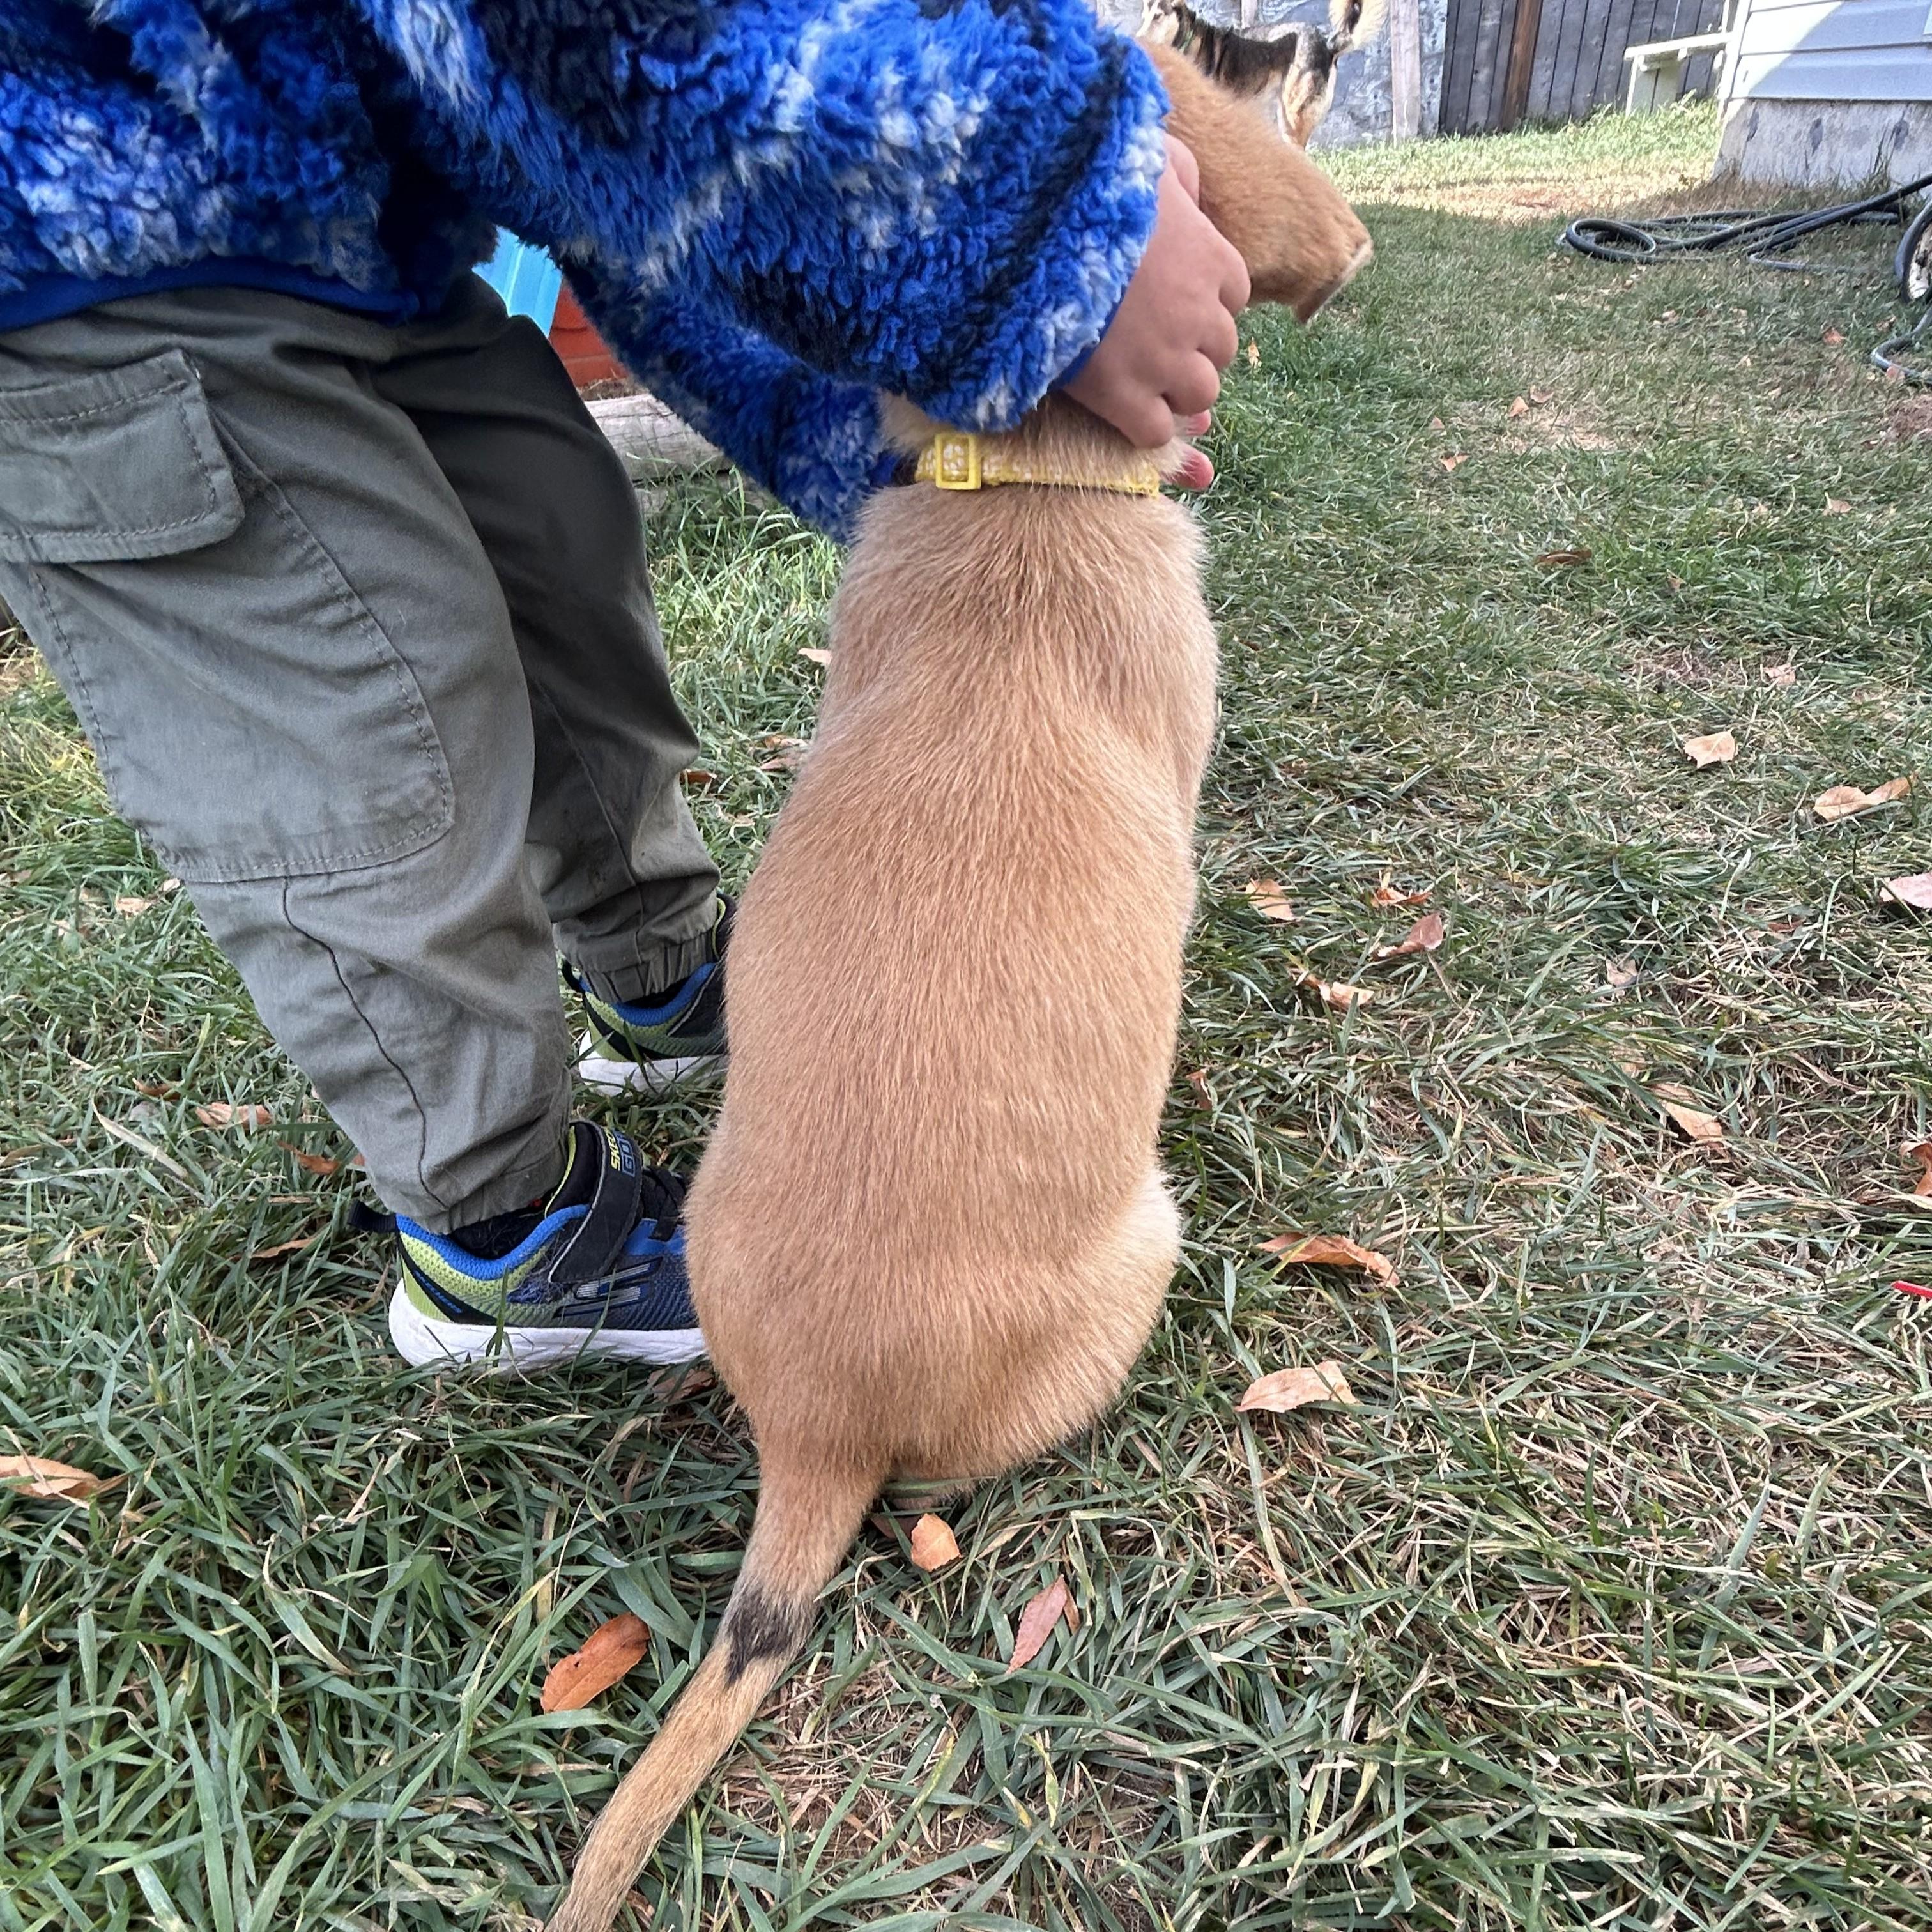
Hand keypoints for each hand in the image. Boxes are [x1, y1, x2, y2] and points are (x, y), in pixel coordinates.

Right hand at [1063, 136, 1248, 448]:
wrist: (1037, 230)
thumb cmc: (1090, 185)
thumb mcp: (1148, 154)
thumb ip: (1179, 173)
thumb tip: (1189, 195)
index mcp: (1212, 260)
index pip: (1234, 295)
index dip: (1205, 301)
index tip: (1176, 299)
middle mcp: (1199, 316)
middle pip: (1221, 352)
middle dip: (1194, 349)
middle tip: (1155, 342)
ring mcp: (1164, 361)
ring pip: (1200, 396)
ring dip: (1178, 391)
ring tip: (1144, 379)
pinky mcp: (1123, 396)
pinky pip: (1155, 431)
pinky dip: (1146, 425)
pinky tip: (1122, 407)